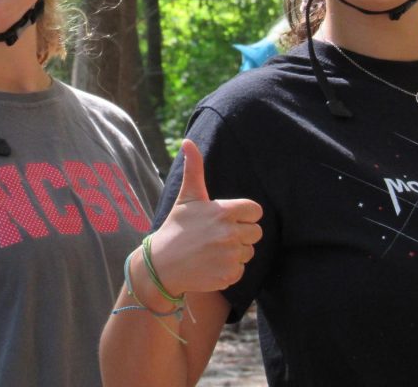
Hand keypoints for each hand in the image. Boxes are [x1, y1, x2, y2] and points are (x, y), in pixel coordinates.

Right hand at [149, 139, 262, 296]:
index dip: (243, 215)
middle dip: (241, 234)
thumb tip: (187, 141)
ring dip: (235, 252)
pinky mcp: (228, 275)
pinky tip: (211, 264)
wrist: (162, 264)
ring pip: (248, 252)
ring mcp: (229, 256)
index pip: (255, 211)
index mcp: (223, 211)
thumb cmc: (176, 227)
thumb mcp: (187, 197)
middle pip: (256, 233)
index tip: (227, 219)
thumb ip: (194, 169)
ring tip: (212, 250)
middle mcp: (229, 233)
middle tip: (218, 236)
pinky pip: (240, 270)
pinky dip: (229, 270)